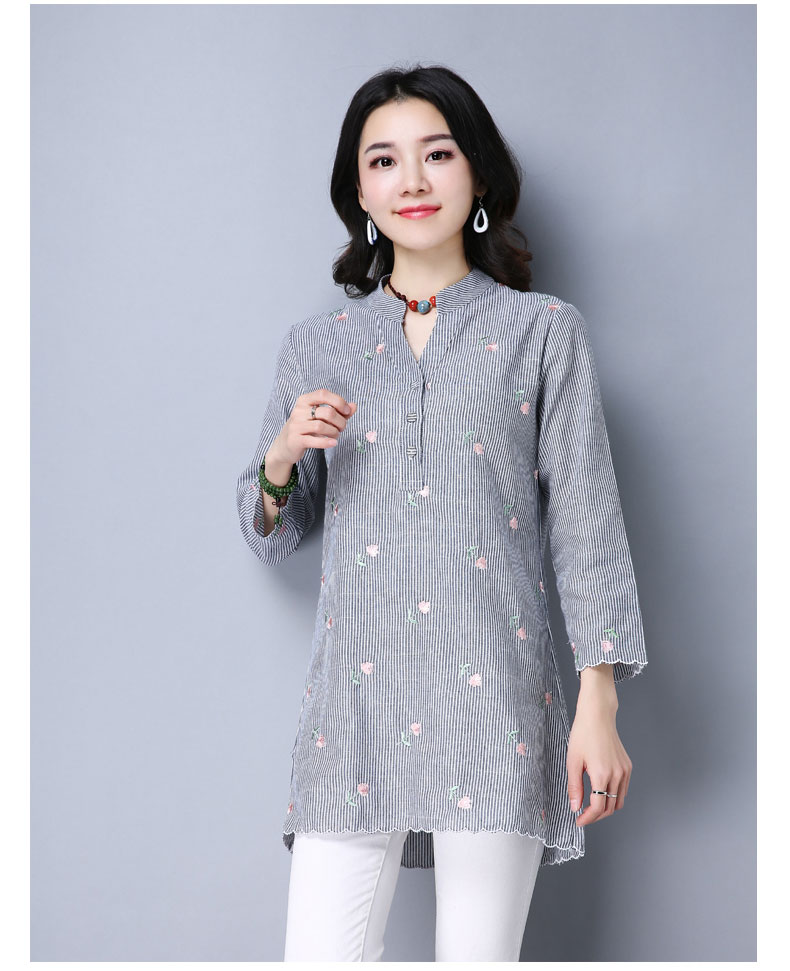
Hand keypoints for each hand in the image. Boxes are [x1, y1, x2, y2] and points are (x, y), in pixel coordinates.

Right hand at [271, 390, 356, 465]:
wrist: (286, 445)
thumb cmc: (307, 428)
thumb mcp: (321, 417)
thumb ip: (338, 411)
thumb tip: (354, 406)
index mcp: (304, 400)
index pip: (323, 394)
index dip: (338, 401)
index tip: (347, 411)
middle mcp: (298, 411)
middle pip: (327, 412)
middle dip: (340, 421)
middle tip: (342, 428)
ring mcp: (296, 425)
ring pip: (322, 426)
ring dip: (334, 432)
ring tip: (336, 435)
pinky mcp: (295, 440)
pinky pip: (315, 440)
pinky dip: (327, 442)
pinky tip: (333, 443)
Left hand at [567, 690, 632, 826]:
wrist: (598, 716)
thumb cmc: (583, 734)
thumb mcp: (573, 761)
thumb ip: (574, 787)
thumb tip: (575, 807)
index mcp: (602, 774)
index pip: (598, 808)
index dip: (588, 818)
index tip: (579, 821)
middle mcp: (617, 774)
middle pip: (610, 808)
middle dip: (596, 816)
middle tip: (583, 815)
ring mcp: (625, 771)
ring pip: (619, 801)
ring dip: (606, 808)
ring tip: (591, 806)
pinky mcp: (627, 766)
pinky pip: (622, 789)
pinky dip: (613, 797)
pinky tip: (600, 792)